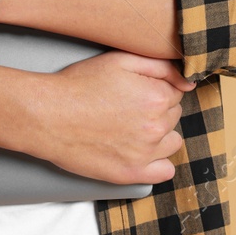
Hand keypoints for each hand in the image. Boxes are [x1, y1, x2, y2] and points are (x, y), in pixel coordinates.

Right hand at [29, 51, 194, 184]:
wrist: (47, 115)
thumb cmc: (80, 84)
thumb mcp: (121, 60)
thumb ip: (161, 67)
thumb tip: (188, 81)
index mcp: (157, 96)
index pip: (175, 92)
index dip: (156, 88)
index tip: (137, 90)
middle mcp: (155, 126)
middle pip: (173, 115)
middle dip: (158, 109)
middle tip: (129, 106)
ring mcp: (144, 153)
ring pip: (171, 141)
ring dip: (160, 134)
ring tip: (133, 127)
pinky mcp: (130, 173)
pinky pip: (164, 172)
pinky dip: (159, 163)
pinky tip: (142, 151)